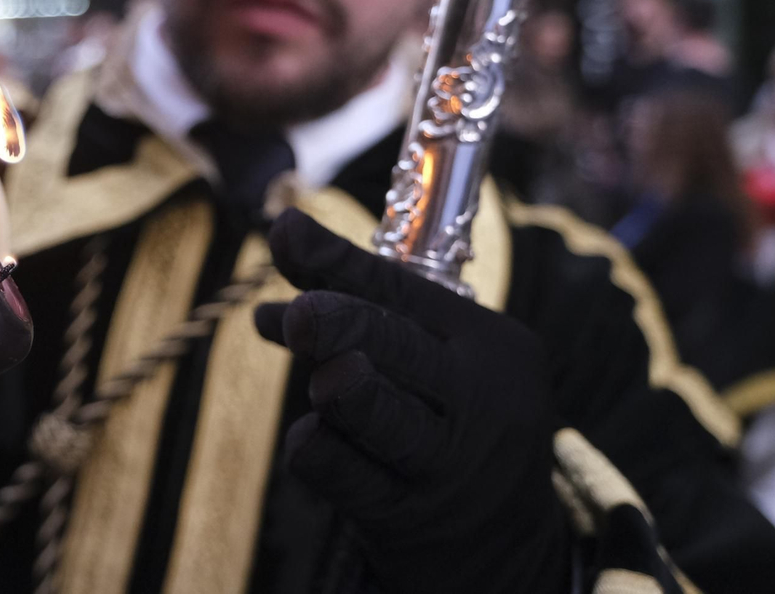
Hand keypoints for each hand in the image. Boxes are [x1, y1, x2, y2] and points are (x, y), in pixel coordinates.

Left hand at [253, 210, 570, 593]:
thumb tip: (267, 302)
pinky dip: (311, 443)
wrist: (507, 546)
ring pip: (364, 404)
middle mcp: (480, 397)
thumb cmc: (454, 427)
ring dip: (330, 386)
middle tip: (298, 316)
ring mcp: (446, 460)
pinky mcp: (406, 514)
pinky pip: (330, 462)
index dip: (334, 255)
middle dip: (333, 321)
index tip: (283, 227)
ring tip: (326, 382)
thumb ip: (359, 322)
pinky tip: (320, 438)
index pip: (401, 286)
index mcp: (490, 342)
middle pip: (389, 341)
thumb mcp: (435, 364)